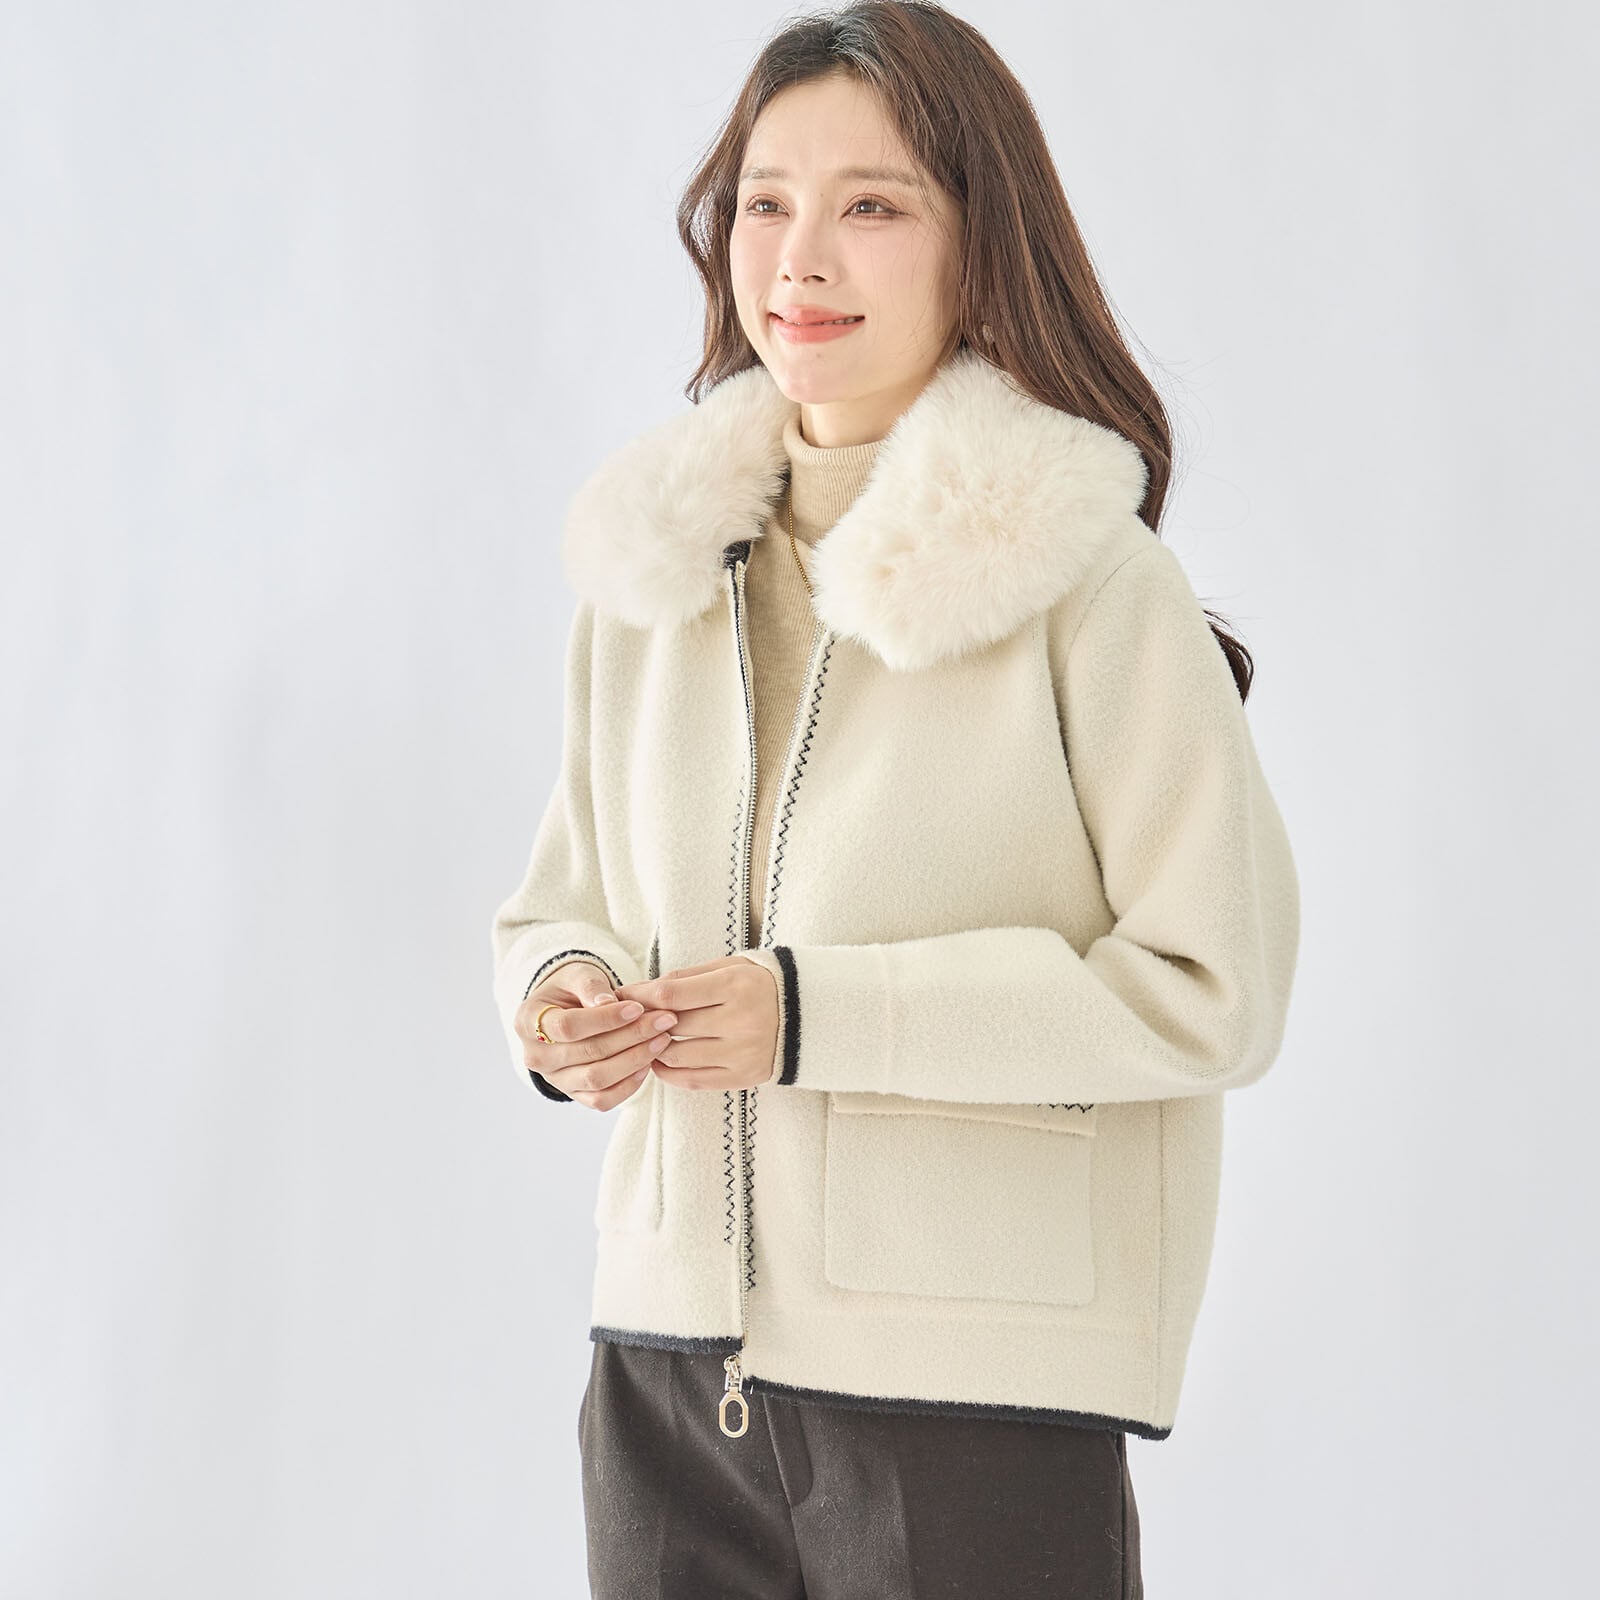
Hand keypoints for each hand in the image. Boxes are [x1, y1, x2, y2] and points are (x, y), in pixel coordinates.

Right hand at [516, 960, 679, 1110]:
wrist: (567, 1010)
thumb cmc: (572, 989)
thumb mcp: (577, 975)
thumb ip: (590, 986)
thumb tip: (608, 1003)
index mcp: (528, 1022)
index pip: (567, 1027)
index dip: (605, 1019)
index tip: (637, 1007)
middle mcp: (536, 1056)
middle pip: (588, 1053)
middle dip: (631, 1036)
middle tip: (664, 1020)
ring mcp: (555, 1079)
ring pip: (597, 1080)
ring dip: (635, 1060)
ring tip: (662, 1039)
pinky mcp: (574, 1095)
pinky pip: (602, 1100)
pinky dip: (629, 1085)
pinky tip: (648, 1063)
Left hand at [612, 956, 778, 1091]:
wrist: (808, 1015)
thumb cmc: (760, 985)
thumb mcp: (730, 967)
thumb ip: (688, 977)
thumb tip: (645, 990)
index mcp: (736, 986)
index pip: (671, 994)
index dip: (639, 996)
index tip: (621, 996)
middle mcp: (740, 1021)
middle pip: (671, 1026)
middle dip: (642, 1021)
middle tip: (626, 1018)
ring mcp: (742, 1053)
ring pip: (677, 1056)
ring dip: (653, 1048)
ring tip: (645, 1038)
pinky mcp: (744, 1076)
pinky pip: (693, 1079)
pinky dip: (668, 1072)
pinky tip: (660, 1059)